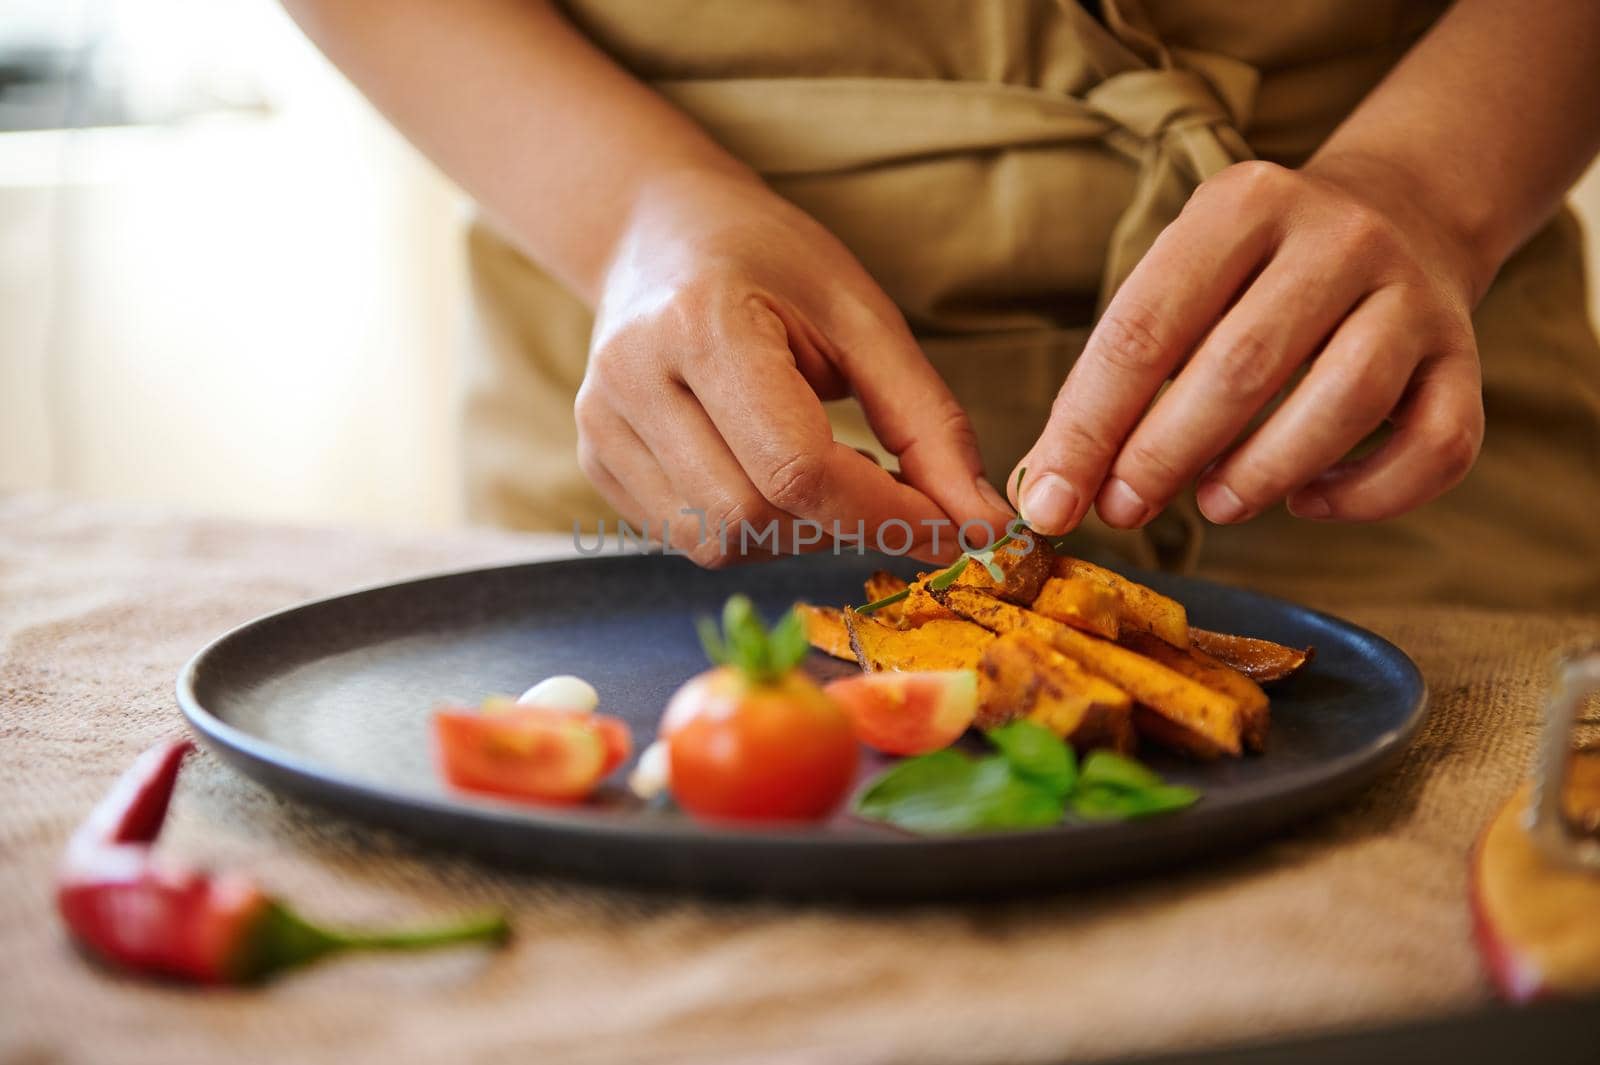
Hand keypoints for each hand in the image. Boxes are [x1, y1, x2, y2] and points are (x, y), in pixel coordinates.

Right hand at [577, 170, 1013, 566]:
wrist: (658, 234)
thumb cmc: (770, 262)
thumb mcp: (864, 319)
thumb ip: (926, 424)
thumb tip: (979, 526)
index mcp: (701, 324)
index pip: (797, 469)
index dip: (884, 514)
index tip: (950, 529)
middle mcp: (633, 380)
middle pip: (754, 516)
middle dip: (842, 526)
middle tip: (893, 495)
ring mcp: (601, 427)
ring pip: (718, 542)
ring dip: (798, 534)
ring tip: (829, 476)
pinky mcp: (595, 462)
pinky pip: (689, 539)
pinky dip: (753, 529)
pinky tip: (773, 477)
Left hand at [1011, 158, 1485, 532]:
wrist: (1401, 211)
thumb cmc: (1252, 275)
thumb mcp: (1179, 283)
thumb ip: (1117, 377)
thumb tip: (1050, 487)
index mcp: (1241, 207)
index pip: (1146, 328)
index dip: (1090, 427)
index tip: (1050, 501)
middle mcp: (1338, 237)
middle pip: (1241, 367)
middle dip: (1164, 456)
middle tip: (1124, 509)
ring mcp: (1411, 295)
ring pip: (1344, 404)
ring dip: (1262, 474)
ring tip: (1212, 506)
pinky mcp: (1465, 356)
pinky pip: (1436, 446)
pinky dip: (1368, 495)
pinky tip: (1308, 501)